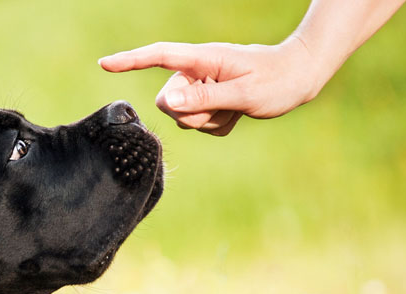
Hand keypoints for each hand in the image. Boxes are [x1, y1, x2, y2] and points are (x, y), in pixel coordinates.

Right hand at [99, 37, 323, 135]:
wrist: (301, 76)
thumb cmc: (278, 80)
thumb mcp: (243, 94)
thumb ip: (203, 98)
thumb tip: (165, 102)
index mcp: (202, 59)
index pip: (158, 57)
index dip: (130, 61)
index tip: (104, 63)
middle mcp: (197, 71)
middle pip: (168, 101)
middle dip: (191, 114)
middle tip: (225, 108)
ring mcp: (202, 86)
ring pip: (183, 117)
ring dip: (208, 120)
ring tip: (235, 109)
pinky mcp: (210, 101)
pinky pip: (200, 125)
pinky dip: (217, 125)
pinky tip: (236, 114)